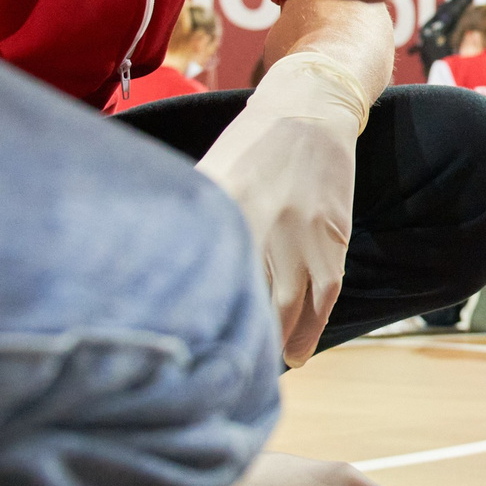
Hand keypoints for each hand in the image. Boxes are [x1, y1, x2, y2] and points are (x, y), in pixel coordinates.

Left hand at [198, 52, 366, 365]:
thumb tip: (151, 262)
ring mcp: (303, 236)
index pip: (210, 278)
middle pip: (248, 302)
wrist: (311, 110)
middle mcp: (266, 225)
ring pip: (289, 308)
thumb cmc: (250, 144)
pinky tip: (295, 355)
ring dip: (272, 345)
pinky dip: (310, 331)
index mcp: (226, 208)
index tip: (181, 353)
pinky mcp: (334, 239)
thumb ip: (190, 217)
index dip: (196, 322)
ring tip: (252, 372)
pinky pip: (324, 296)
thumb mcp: (210, 173)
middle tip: (215, 374)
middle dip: (233, 343)